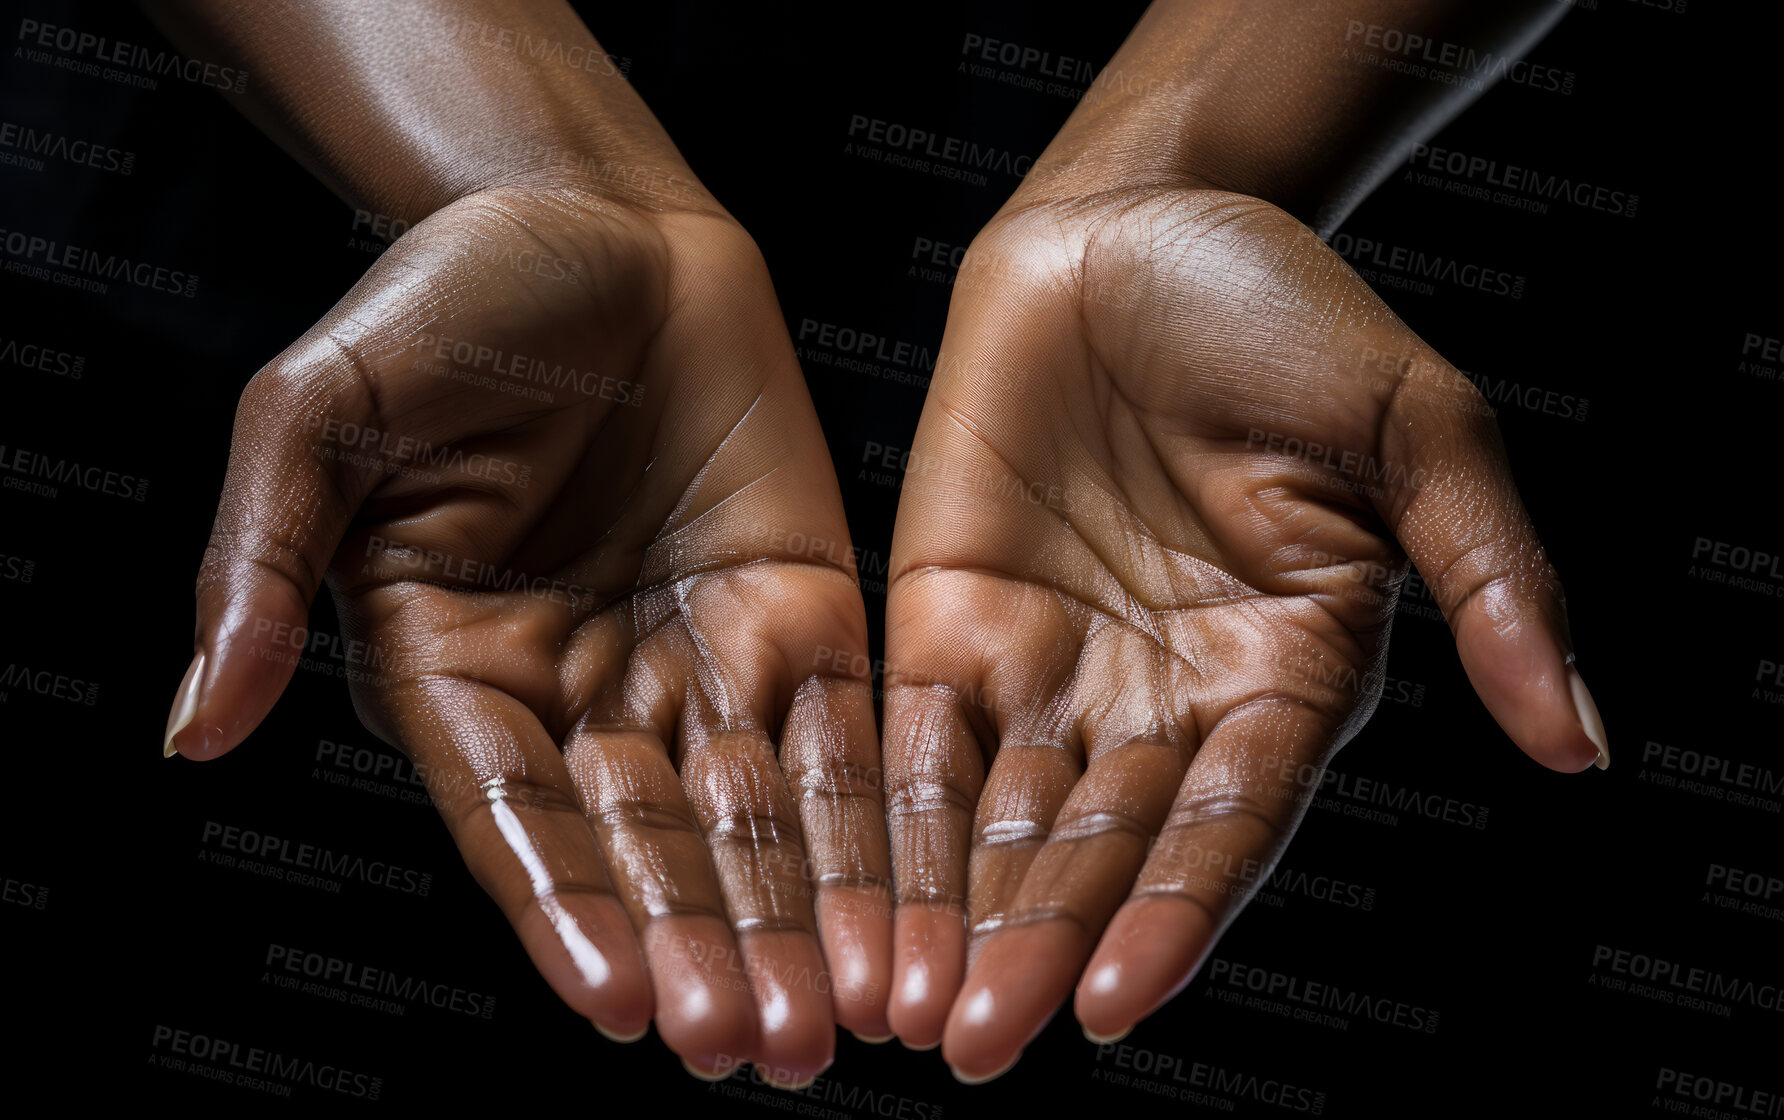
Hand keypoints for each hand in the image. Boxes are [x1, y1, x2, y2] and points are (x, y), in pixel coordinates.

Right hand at [163, 176, 891, 1083]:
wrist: (595, 217)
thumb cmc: (447, 297)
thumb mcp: (323, 411)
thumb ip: (262, 566)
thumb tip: (193, 729)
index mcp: (458, 667)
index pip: (517, 814)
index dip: (568, 907)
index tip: (620, 1002)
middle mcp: (583, 692)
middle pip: (651, 845)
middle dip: (707, 945)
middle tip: (759, 1047)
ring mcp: (698, 662)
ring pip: (754, 820)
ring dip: (796, 920)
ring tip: (837, 1019)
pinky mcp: (800, 617)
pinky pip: (841, 734)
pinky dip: (871, 824)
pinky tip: (904, 909)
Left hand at [879, 178, 1607, 1077]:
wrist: (1140, 222)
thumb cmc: (1291, 313)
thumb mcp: (1415, 430)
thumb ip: (1488, 581)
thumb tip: (1584, 740)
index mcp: (1283, 676)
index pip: (1226, 820)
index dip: (1172, 908)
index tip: (1115, 1003)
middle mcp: (1162, 701)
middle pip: (1097, 846)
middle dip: (1038, 940)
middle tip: (980, 1042)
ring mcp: (1051, 668)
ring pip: (995, 817)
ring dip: (949, 911)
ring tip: (904, 1006)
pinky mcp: (949, 620)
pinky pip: (913, 737)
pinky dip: (884, 819)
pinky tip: (849, 897)